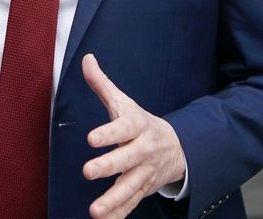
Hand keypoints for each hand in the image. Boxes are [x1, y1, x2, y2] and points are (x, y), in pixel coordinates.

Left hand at [82, 54, 185, 218]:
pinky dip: (118, 215)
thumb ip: (102, 84)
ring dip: (113, 200)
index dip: (108, 132)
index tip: (91, 138)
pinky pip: (130, 205)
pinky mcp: (142, 190)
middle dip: (109, 166)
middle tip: (88, 171)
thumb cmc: (140, 123)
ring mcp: (144, 173)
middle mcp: (143, 150)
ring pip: (130, 188)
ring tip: (94, 210)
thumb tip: (86, 59)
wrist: (176, 147)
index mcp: (137, 126)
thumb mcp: (124, 102)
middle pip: (127, 159)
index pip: (123, 128)